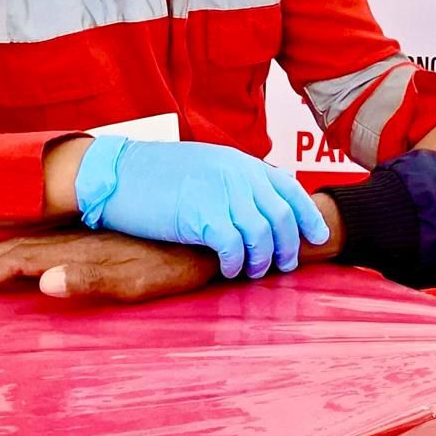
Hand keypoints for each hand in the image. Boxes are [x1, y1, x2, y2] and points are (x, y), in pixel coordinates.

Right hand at [0, 232, 216, 302]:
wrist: (213, 234)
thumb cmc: (178, 264)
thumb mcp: (139, 281)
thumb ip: (91, 281)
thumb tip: (43, 282)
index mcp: (84, 248)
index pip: (25, 258)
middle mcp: (85, 238)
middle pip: (25, 247)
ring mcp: (96, 236)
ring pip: (38, 242)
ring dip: (3, 252)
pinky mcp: (108, 238)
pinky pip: (56, 241)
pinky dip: (30, 248)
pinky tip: (26, 252)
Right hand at [75, 138, 330, 278]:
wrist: (117, 172)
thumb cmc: (156, 174)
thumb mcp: (206, 166)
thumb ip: (234, 182)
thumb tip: (257, 207)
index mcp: (241, 162)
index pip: (289, 188)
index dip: (308, 215)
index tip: (318, 238)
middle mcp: (238, 174)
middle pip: (282, 215)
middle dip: (288, 245)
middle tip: (283, 266)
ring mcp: (221, 193)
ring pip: (262, 233)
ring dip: (262, 259)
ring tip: (252, 272)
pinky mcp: (201, 215)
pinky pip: (234, 245)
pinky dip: (236, 263)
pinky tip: (228, 271)